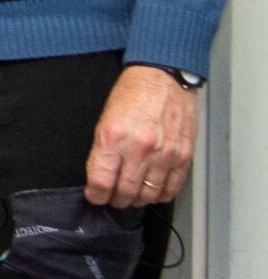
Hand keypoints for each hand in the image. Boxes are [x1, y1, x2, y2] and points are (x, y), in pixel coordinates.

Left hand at [85, 64, 196, 207]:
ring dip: (138, 200)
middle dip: (116, 200)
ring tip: (131, 196)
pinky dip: (161, 195)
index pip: (101, 182)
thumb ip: (102, 150)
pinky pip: (172, 188)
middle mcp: (139, 148)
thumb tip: (100, 175)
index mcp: (113, 138)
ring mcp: (164, 154)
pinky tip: (153, 191)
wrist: (162, 77)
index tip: (94, 196)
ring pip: (149, 194)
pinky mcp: (183, 156)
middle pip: (125, 192)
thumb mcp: (104, 119)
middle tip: (112, 199)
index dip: (95, 195)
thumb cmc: (132, 93)